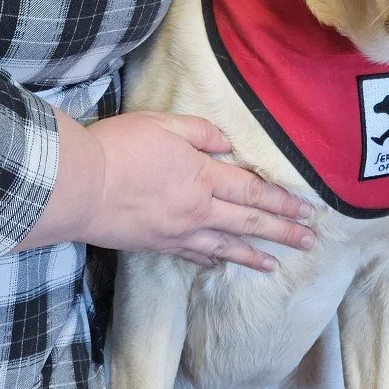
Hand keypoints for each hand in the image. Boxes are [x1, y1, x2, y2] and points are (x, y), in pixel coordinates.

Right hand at [23, 110, 315, 271]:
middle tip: (309, 241)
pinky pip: (193, 255)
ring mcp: (177, 232)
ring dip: (254, 255)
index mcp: (202, 177)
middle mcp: (198, 210)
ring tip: (276, 265)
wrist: (79, 186)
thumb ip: (200, 132)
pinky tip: (221, 264)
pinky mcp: (156, 245)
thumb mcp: (163, 123)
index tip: (307, 212)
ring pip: (225, 246)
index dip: (282, 202)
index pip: (253, 190)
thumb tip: (227, 143)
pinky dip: (212, 260)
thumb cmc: (119, 148)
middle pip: (248, 222)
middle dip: (281, 231)